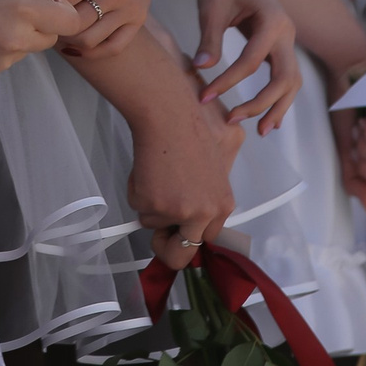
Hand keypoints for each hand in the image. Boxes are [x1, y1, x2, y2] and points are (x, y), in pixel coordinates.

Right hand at [0, 0, 85, 81]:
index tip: (47, 0)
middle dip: (42, 22)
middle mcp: (16, 39)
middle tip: (15, 6)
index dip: (63, 9)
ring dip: (19, 36)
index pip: (70, 21)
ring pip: (27, 50)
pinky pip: (5, 61)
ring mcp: (1, 61)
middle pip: (51, 38)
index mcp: (23, 9)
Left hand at [40, 0, 171, 57]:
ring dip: (68, 37)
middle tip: (36, 16)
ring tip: (52, 26)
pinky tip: (72, 43)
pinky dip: (91, 51)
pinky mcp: (138, 20)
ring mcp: (131, 10)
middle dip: (53, 21)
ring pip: (91, 39)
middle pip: (77, 21)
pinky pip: (113, 47)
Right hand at [126, 86, 241, 271]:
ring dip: (150, 204)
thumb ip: (221, 175)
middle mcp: (204, 213)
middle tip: (156, 232)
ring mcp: (178, 212)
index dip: (188, 234)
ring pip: (153, 223)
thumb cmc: (194, 120)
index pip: (206, 238)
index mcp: (222, 203)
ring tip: (155, 172)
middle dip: (164, 246)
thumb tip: (206, 190)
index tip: (177, 230)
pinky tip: (146, 167)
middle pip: (181, 255)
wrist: (168, 110)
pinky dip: (137, 190)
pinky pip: (138, 208)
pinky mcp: (152, 205)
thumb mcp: (228, 146)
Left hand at [189, 0, 302, 132]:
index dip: (227, 82)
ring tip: (262, 131)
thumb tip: (200, 69)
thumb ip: (209, 39)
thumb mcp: (211, 7)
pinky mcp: (279, 44)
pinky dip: (280, 97)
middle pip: (285, 77)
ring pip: (292, 80)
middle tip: (233, 120)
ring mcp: (286, 38)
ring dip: (278, 106)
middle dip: (262, 103)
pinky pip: (286, 75)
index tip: (202, 96)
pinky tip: (270, 118)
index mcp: (272, 20)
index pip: (251, 62)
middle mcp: (286, 31)